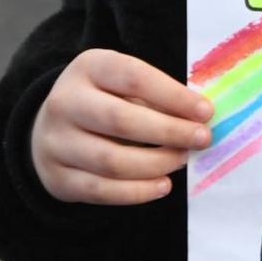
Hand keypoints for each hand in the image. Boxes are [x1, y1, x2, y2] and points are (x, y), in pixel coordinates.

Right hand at [30, 49, 213, 204]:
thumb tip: (201, 120)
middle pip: (121, 120)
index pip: (134, 78)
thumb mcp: (129, 86)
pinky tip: (163, 185)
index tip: (206, 112)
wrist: (58, 128)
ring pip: (111, 161)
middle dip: (170, 132)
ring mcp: (55, 142)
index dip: (174, 96)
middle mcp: (65, 102)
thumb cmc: (110, 101)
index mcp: (90, 68)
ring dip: (157, 163)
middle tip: (202, 139)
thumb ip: (160, 98)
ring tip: (182, 159)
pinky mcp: (57, 176)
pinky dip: (137, 192)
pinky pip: (100, 190)